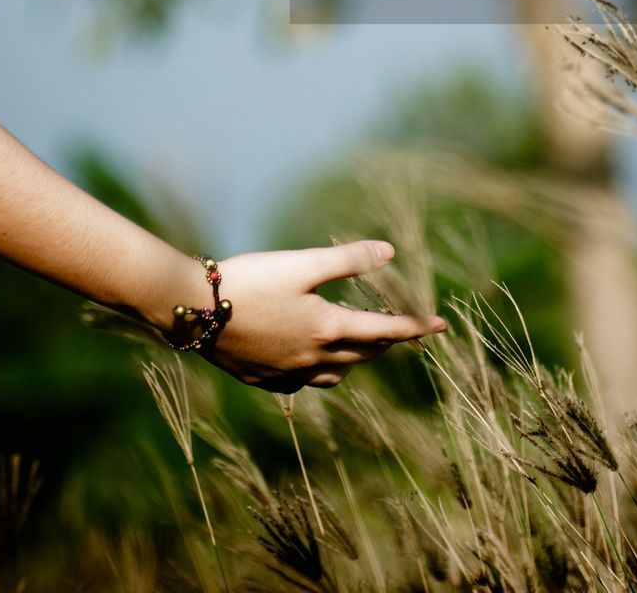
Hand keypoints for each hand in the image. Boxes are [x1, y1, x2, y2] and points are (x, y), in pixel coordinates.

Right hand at [205, 240, 445, 391]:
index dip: (416, 327)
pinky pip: (304, 383)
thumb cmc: (250, 279)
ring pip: (336, 374)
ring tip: (359, 343)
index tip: (442, 326)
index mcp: (327, 328)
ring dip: (355, 359)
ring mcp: (287, 374)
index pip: (385, 331)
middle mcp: (313, 358)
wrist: (194, 311)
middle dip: (387, 341)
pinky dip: (320, 371)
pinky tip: (313, 359)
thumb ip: (349, 260)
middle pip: (364, 354)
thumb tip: (391, 253)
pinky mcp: (264, 380)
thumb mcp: (303, 263)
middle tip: (400, 328)